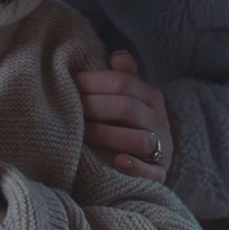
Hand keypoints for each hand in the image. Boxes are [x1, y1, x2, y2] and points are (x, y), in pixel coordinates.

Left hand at [74, 50, 172, 182]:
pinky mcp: (160, 175)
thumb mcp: (130, 96)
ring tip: (80, 134)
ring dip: (107, 135)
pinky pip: (151, 172)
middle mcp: (160, 120)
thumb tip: (118, 54)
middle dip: (93, 106)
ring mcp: (162, 149)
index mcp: (152, 96)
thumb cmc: (129, 122)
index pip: (122, 82)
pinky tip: (116, 161)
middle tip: (65, 108)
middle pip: (126, 107)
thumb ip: (124, 75)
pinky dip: (135, 167)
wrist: (153, 159)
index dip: (93, 81)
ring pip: (139, 139)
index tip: (68, 82)